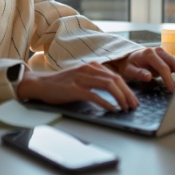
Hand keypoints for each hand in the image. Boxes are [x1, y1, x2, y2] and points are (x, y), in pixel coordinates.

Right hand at [16, 61, 138, 111]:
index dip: (127, 88)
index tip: (133, 99)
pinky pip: (95, 95)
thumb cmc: (60, 84)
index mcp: (90, 66)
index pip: (115, 75)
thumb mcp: (80, 77)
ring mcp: (81, 78)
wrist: (40, 84)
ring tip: (126, 108)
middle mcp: (87, 69)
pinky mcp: (74, 89)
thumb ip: (94, 81)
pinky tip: (111, 109)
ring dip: (120, 97)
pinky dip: (106, 103)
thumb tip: (113, 93)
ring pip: (108, 85)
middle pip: (115, 79)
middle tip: (134, 105)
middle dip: (128, 93)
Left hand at [106, 47, 174, 92]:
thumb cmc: (129, 66)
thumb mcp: (129, 70)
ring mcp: (165, 54)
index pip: (163, 67)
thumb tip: (148, 77)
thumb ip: (138, 73)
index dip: (169, 79)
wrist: (129, 59)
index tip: (173, 91)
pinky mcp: (169, 58)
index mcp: (149, 53)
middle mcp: (159, 51)